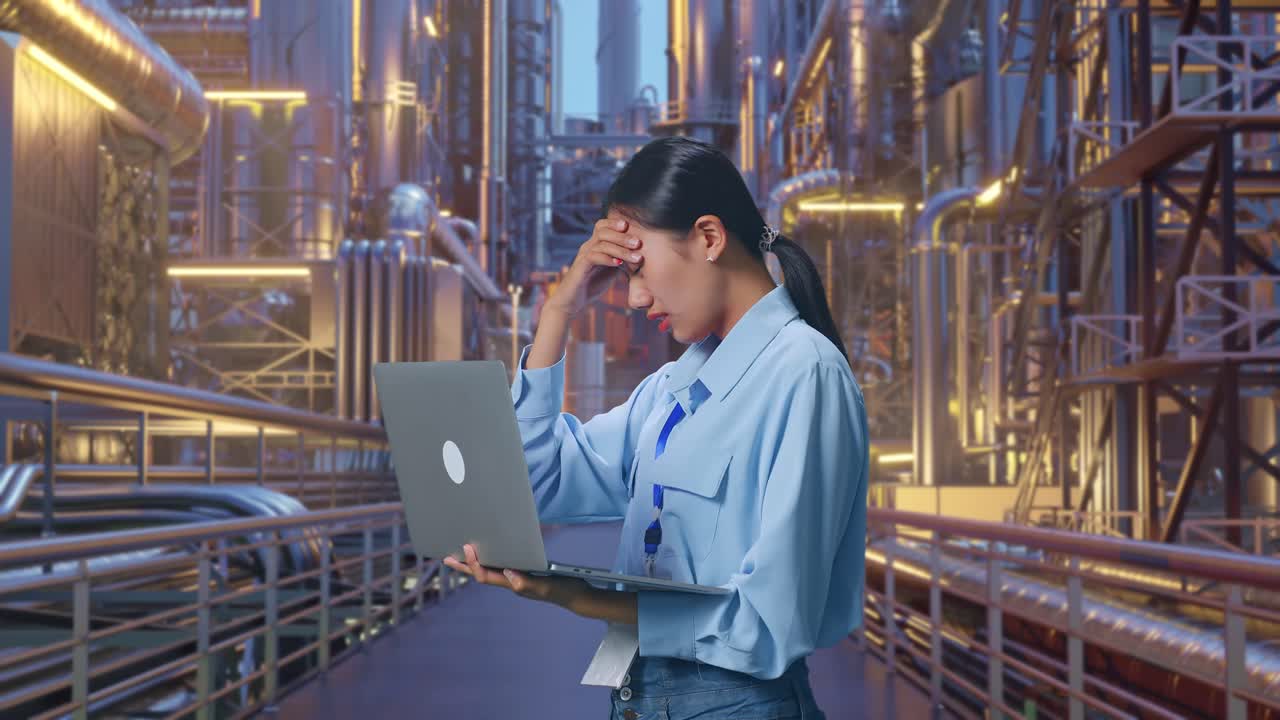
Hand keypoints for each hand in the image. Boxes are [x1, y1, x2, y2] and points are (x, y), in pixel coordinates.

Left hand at [442, 544, 589, 608]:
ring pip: (491, 570)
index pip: (486, 576)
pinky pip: (503, 566)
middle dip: (464, 566)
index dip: (474, 563)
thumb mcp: (548, 587)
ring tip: (462, 554)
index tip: (468, 547)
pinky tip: (493, 552)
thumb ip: (528, 583)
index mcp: (513, 585)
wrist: (578, 597)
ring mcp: (518, 578)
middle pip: (482, 574)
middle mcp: (512, 582)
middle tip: (447, 556)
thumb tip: (508, 574)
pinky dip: (493, 559)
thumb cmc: (564, 591)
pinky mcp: (526, 573)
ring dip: (475, 563)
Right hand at [545, 218, 640, 318]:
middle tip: (638, 243)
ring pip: (600, 244)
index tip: (633, 228)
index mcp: (594, 245)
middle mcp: (587, 247)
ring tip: (636, 257)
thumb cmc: (592, 285)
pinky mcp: (579, 268)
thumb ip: (623, 260)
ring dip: (620, 249)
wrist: (572, 302)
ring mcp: (582, 256)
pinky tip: (619, 264)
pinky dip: (608, 259)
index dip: (615, 224)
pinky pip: (593, 257)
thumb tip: (641, 254)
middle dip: (622, 236)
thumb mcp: (612, 270)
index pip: (602, 226)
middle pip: (602, 231)